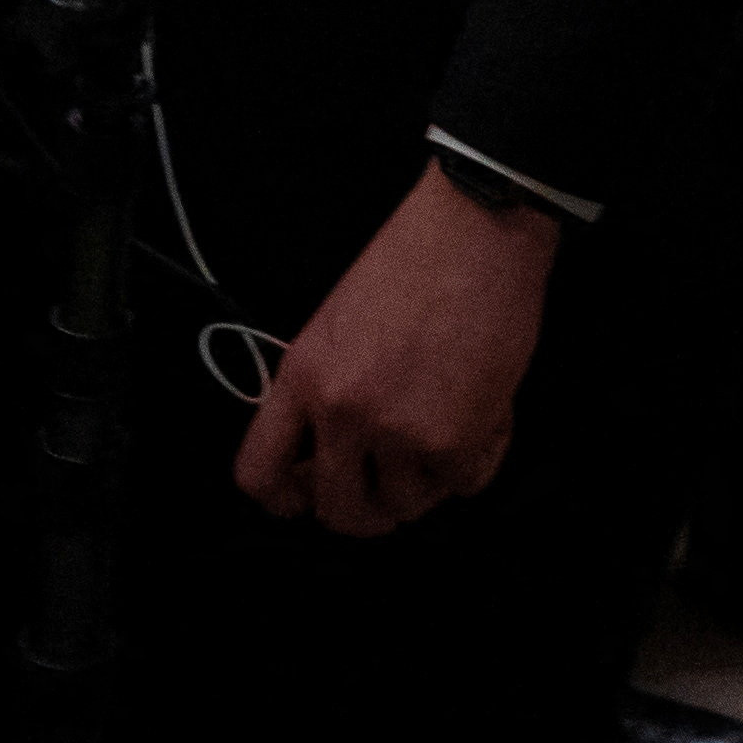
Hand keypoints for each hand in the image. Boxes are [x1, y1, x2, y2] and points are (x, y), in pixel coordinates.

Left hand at [235, 165, 555, 537]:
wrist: (475, 230)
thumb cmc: (413, 260)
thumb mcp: (336, 322)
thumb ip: (324, 388)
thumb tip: (331, 449)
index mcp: (302, 378)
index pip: (258, 474)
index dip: (284, 499)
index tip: (308, 495)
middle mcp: (341, 413)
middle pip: (340, 512)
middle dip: (369, 510)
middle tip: (392, 484)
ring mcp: (397, 433)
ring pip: (407, 506)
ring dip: (430, 478)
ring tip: (448, 423)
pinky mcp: (454, 442)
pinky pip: (464, 485)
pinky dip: (477, 458)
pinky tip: (484, 413)